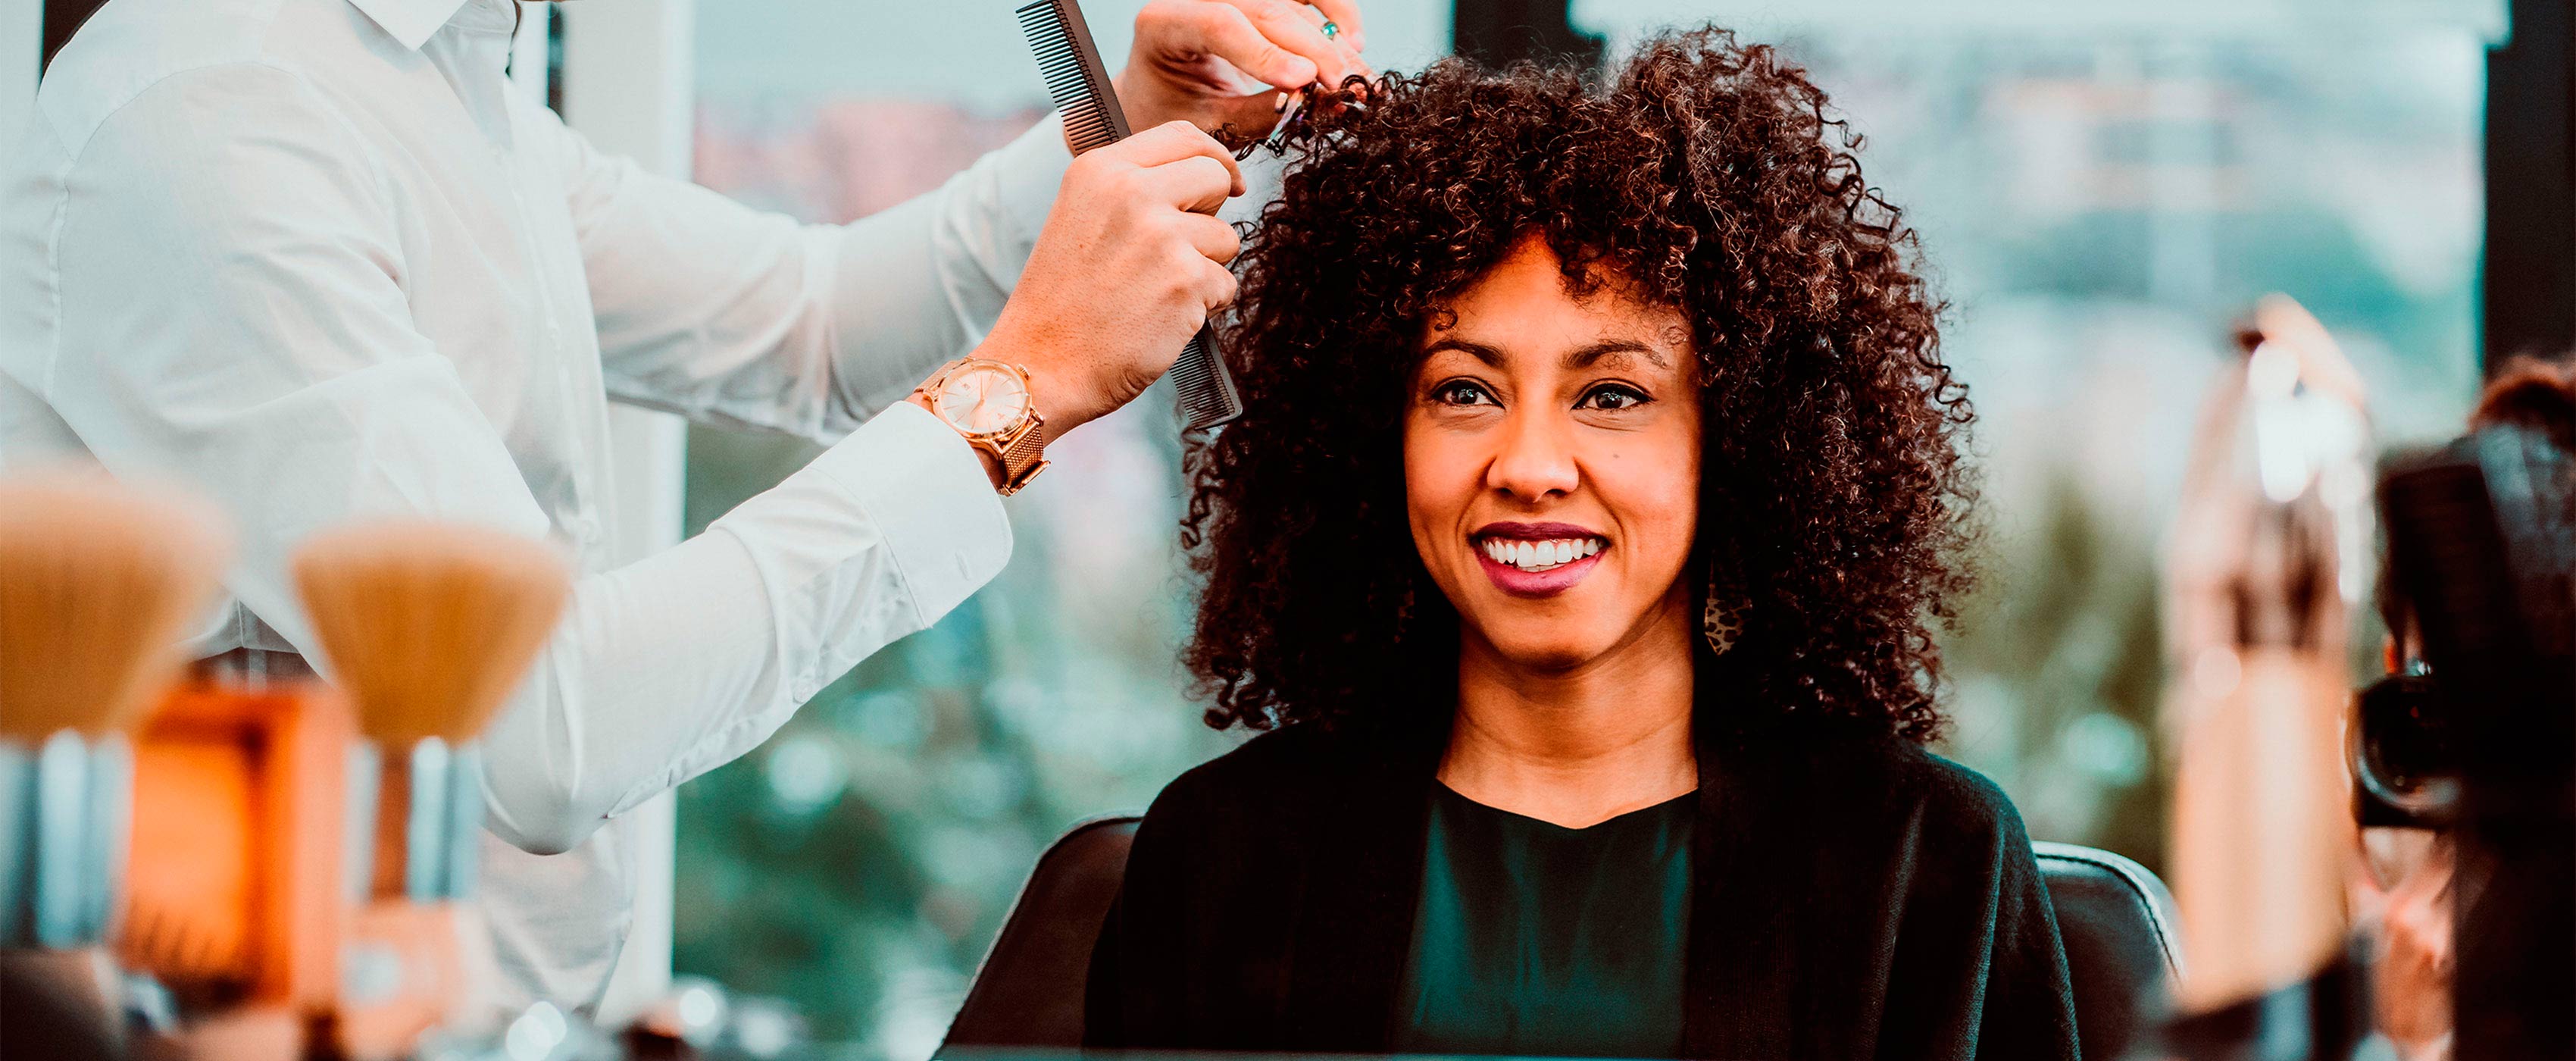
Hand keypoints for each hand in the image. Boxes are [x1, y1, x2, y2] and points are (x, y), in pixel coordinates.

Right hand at [969, 120, 1244, 436]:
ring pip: (1226, 238)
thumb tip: (1205, 174)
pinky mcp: (1185, 280)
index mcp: (1099, 170)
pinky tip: (1162, 318)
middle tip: (1182, 249)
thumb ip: (1131, 190)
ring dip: (1205, 268)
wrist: (1041, 365)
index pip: (1182, 135)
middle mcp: (1130, 193)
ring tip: (1156, 292)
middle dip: (1213, 214)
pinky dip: (1205, 307)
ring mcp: (1160, 235)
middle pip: (1215, 177)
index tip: (1228, 182)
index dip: (1215, 157)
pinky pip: (1226, 285)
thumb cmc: (1063, 302)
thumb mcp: (1080, 218)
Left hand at [1117, 0, 1369, 141]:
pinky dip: (1337, 15)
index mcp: (1164, 24)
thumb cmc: (1177, 116)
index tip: (1305, 81)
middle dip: (1313, 51)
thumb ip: (1258, 114)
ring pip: (1293, 4)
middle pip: (1265, 9)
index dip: (1265, 52)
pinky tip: (1354, 45)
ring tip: (1359, 83)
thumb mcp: (1208, 126)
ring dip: (1333, 43)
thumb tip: (1320, 101)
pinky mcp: (1259, 0)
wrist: (1164, 100)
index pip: (1219, 24)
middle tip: (1347, 90)